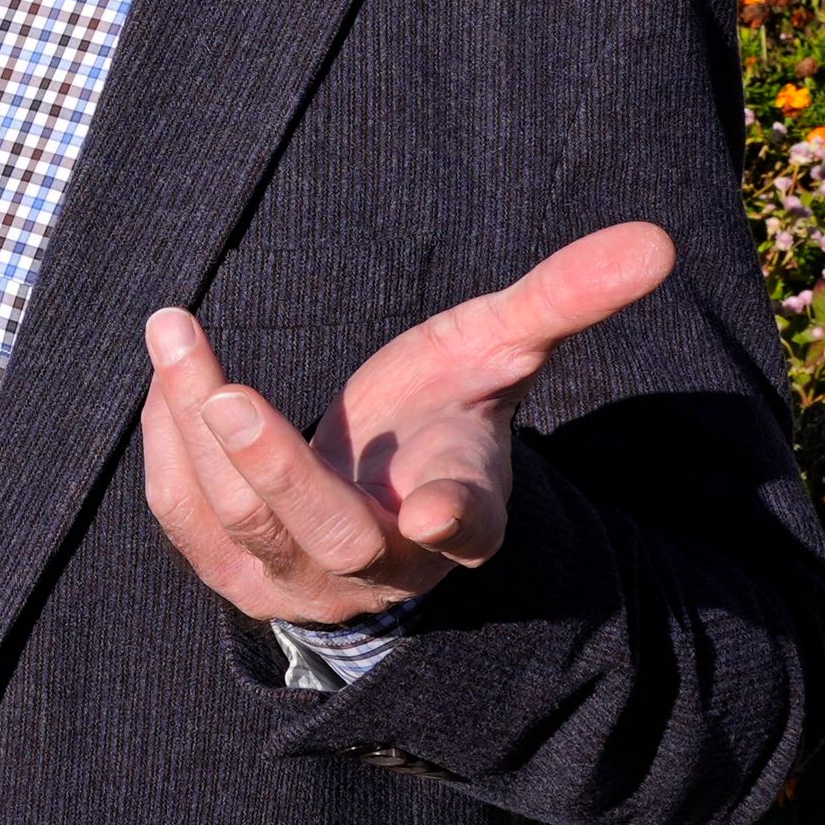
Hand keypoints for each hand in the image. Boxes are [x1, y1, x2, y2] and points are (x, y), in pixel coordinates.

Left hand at [140, 221, 675, 626]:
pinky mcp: (236, 577)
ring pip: (239, 527)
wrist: (380, 494)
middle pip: (329, 535)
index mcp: (464, 515)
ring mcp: (303, 584)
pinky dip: (169, 445)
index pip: (472, 527)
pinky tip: (170, 373)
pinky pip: (187, 521)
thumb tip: (655, 240)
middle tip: (230, 394)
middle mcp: (383, 567)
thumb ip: (565, 299)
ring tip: (172, 330)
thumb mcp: (501, 351)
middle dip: (276, 470)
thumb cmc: (445, 410)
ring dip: (198, 429)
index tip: (444, 514)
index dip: (459, 522)